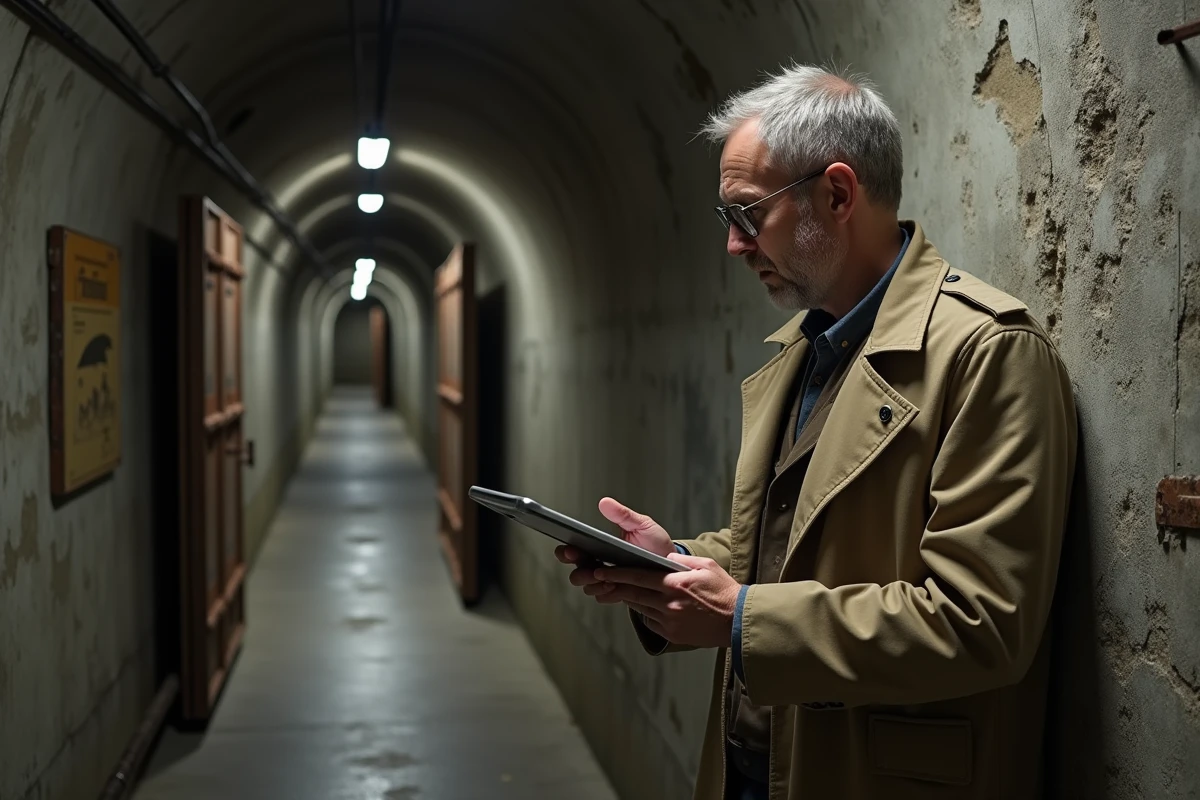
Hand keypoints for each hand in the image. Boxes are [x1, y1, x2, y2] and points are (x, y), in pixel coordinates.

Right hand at [555, 497, 676, 599]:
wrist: (672, 566)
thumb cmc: (655, 544)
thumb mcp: (642, 525)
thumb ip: (623, 515)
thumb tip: (605, 502)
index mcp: (600, 546)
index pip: (575, 549)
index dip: (566, 551)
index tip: (570, 549)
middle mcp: (600, 564)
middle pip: (576, 571)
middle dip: (579, 571)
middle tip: (591, 568)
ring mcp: (607, 579)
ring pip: (587, 586)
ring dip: (594, 584)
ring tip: (608, 578)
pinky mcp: (617, 592)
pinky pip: (602, 597)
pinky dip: (606, 593)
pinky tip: (615, 587)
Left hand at [595, 553, 740, 648]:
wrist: (738, 621)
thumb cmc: (724, 591)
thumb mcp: (706, 566)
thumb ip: (681, 560)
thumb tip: (663, 558)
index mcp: (676, 584)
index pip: (638, 577)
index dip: (616, 573)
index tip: (601, 571)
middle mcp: (669, 604)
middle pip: (633, 594)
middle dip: (614, 586)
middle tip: (598, 580)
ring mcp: (669, 621)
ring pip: (640, 608)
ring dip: (629, 598)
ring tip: (621, 590)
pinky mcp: (672, 634)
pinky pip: (650, 621)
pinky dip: (645, 612)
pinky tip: (647, 605)